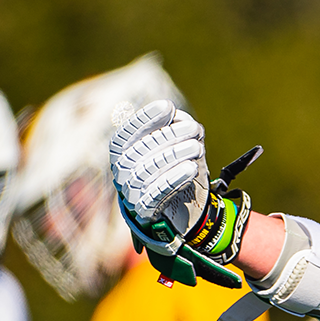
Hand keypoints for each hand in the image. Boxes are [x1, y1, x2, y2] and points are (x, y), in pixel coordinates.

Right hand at [109, 99, 209, 247]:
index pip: (126, 135)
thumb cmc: (177, 172)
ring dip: (174, 156)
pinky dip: (174, 179)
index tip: (167, 106)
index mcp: (123, 155)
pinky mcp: (145, 212)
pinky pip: (155, 195)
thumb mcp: (179, 148)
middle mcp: (121, 173)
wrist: (185, 214)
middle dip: (168, 136)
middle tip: (195, 128)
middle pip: (139, 152)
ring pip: (147, 172)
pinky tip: (192, 168)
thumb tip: (179, 117)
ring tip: (198, 147)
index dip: (144, 119)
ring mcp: (131, 193)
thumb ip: (177, 130)